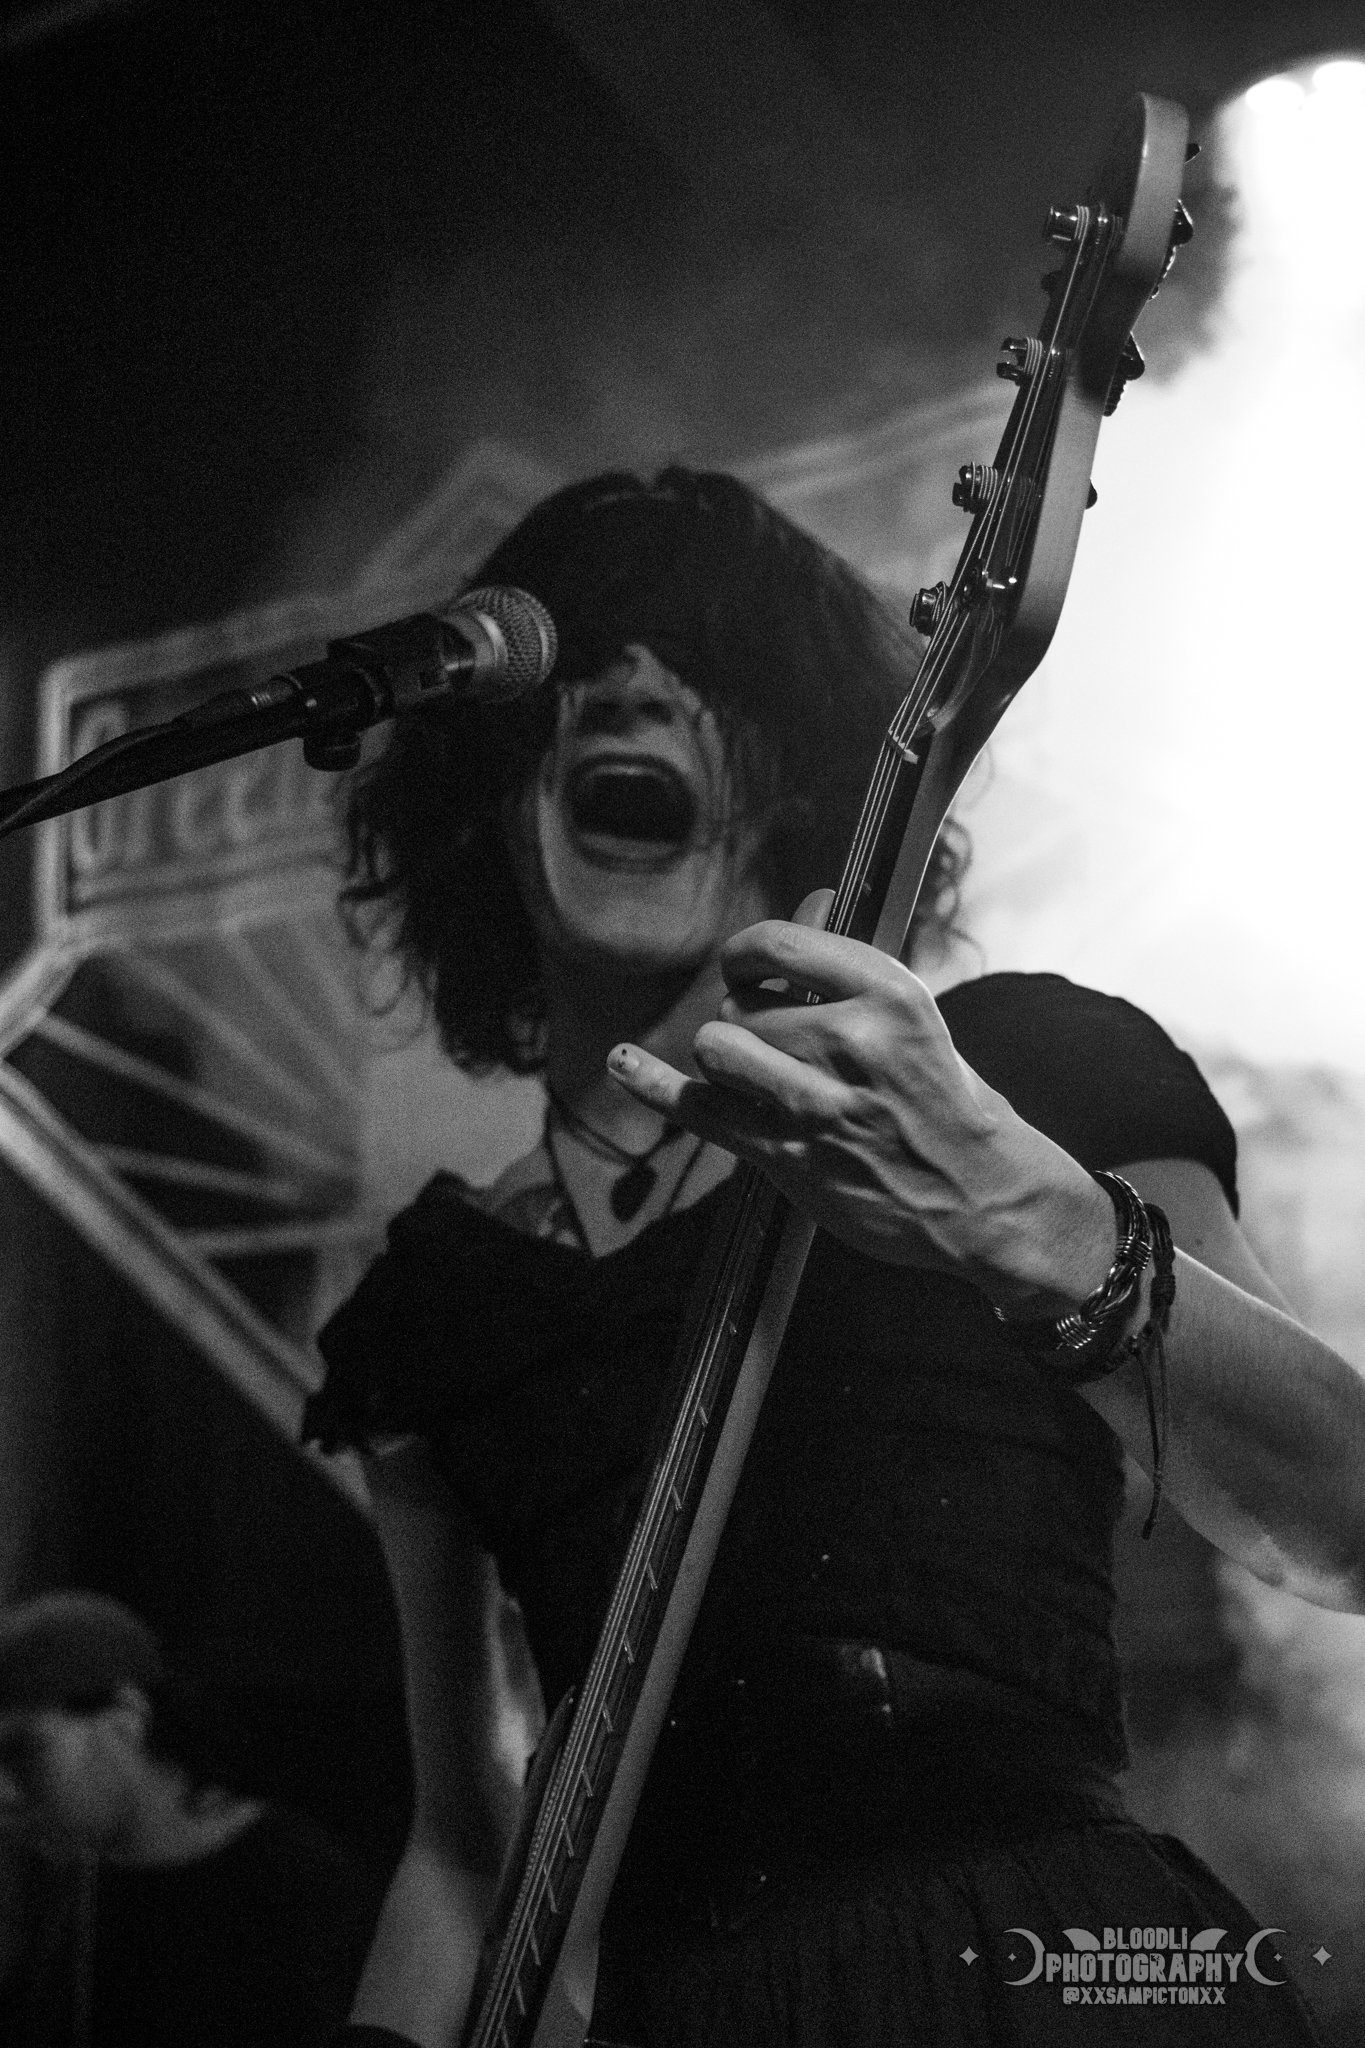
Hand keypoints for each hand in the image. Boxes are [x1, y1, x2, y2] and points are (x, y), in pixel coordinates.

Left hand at [607, 892, 1113, 1311]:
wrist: (983, 1198)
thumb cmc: (948, 1102)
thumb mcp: (914, 1021)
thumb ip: (852, 969)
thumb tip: (812, 899)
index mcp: (890, 994)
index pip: (780, 943)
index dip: (748, 952)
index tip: (745, 964)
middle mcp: (850, 1042)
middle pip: (741, 1004)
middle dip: (747, 1021)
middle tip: (778, 1047)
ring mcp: (817, 1104)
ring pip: (717, 1050)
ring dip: (726, 1059)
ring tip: (758, 1075)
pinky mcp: (790, 1157)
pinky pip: (699, 1108)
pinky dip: (652, 1084)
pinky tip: (624, 1062)